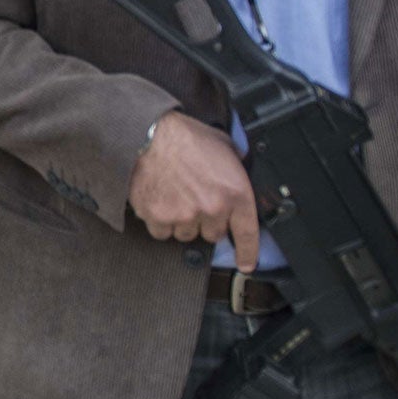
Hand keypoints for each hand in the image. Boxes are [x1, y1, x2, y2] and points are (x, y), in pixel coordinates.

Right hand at [128, 111, 260, 269]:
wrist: (149, 133)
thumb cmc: (185, 136)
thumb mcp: (224, 146)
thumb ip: (235, 168)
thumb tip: (238, 177)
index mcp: (234, 192)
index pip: (247, 234)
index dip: (248, 253)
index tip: (246, 265)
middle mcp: (212, 209)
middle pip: (212, 235)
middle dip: (206, 221)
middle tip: (194, 200)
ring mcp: (184, 215)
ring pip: (186, 235)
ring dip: (182, 222)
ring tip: (174, 196)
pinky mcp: (158, 217)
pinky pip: (161, 232)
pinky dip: (159, 221)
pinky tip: (158, 200)